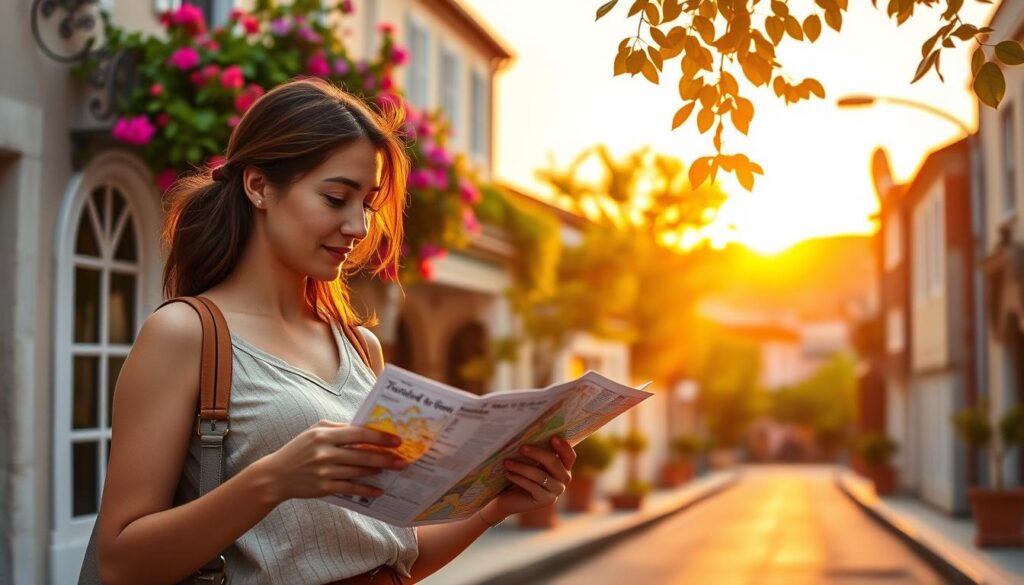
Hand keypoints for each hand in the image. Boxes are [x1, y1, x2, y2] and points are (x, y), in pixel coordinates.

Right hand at [254, 419, 406, 504]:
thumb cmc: (299, 450)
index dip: (380, 437)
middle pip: (362, 454)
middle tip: (402, 459)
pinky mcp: (324, 488)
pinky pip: (351, 488)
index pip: (358, 434)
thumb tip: (366, 429)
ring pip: (358, 471)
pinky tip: (378, 491)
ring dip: (378, 471)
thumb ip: (339, 428)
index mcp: (324, 435)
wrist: (276, 475)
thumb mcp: (315, 432)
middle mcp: (324, 452)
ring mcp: (324, 471)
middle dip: (385, 458)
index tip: (397, 440)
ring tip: (392, 470)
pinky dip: (366, 490)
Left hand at [481, 436, 575, 523]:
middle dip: (537, 453)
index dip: (563, 447)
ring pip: (540, 476)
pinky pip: (533, 487)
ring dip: (521, 467)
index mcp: (563, 466)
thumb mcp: (530, 460)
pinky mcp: (546, 501)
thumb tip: (532, 432)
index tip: (552, 437)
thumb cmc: (520, 473)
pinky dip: (519, 478)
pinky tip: (508, 474)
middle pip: (554, 463)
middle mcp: (564, 479)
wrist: (509, 497)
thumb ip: (536, 450)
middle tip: (520, 447)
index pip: (569, 456)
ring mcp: (556, 492)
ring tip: (506, 462)